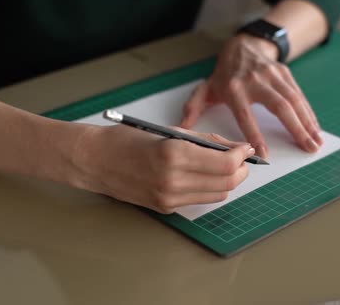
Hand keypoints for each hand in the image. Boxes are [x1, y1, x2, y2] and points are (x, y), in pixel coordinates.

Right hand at [70, 124, 253, 213]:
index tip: (244, 147)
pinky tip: (205, 175)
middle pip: (226, 183)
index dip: (241, 155)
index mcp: (174, 155)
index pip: (224, 163)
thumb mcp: (168, 131)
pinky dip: (209, 188)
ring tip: (225, 166)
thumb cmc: (125, 139)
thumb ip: (203, 140)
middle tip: (240, 158)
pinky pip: (199, 200)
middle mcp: (173, 181)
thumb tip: (232, 147)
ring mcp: (168, 198)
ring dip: (227, 181)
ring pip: (217, 195)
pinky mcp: (164, 208)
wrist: (94, 161)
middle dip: (240, 170)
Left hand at [181, 33, 322, 157]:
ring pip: (294, 100)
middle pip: (279, 107)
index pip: (246, 115)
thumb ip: (194, 107)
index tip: (265, 154)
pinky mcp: (285, 73)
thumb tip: (181, 127)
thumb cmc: (224, 74)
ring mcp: (272, 75)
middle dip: (295, 129)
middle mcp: (255, 81)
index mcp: (234, 89)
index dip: (255, 135)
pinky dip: (309, 112)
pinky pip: (299, 95)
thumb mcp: (206, 88)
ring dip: (308, 122)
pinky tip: (315, 128)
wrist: (243, 44)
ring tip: (316, 142)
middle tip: (307, 149)